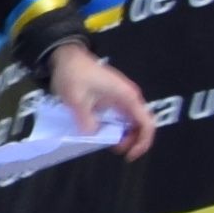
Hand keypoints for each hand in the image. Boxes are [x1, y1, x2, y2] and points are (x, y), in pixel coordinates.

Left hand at [45, 40, 159, 155]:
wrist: (66, 56)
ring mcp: (121, 98)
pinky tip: (101, 133)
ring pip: (131, 123)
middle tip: (115, 149)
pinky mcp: (112, 99)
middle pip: (141, 125)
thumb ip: (85, 119)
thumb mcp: (76, 98)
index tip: (129, 155)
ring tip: (107, 142)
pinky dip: (114, 128)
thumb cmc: (73, 74)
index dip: (142, 143)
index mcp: (127, 97)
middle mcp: (128, 98)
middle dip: (132, 141)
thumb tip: (92, 135)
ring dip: (123, 135)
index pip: (146, 124)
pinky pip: (119, 118)